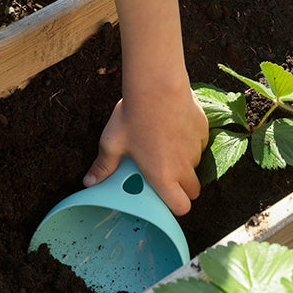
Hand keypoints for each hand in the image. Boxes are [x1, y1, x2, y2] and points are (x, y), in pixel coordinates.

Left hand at [83, 86, 207, 215]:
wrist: (157, 85)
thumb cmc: (134, 116)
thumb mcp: (112, 143)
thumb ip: (103, 166)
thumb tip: (90, 180)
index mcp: (163, 176)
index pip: (182, 207)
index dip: (175, 206)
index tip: (164, 197)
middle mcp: (184, 167)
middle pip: (193, 190)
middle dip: (182, 187)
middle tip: (164, 173)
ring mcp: (196, 149)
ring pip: (196, 165)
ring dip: (185, 162)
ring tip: (165, 145)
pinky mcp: (203, 131)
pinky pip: (199, 144)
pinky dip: (190, 142)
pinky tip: (174, 127)